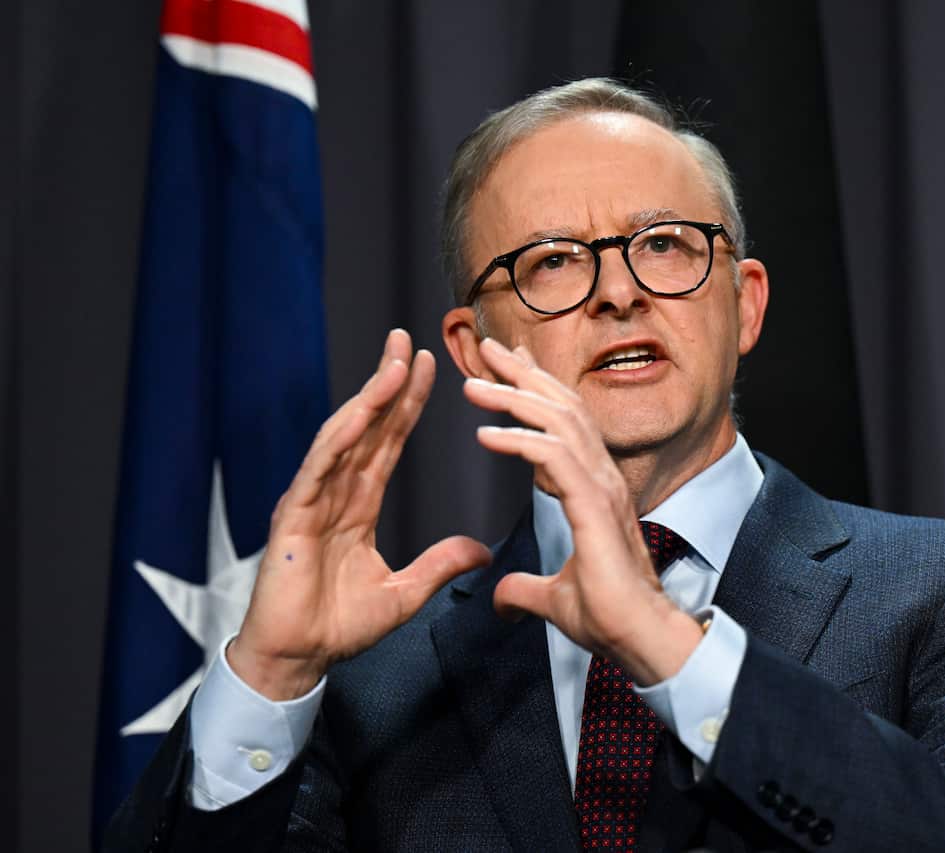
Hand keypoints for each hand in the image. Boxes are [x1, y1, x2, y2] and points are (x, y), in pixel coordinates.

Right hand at [230, 329, 491, 699]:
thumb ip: (438, 566)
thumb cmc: (338, 627)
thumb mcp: (403, 594)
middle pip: (367, 428)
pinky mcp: (294, 517)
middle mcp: (334, 494)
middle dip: (387, 383)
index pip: (387, 443)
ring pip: (344, 438)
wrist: (297, 660)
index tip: (430, 367)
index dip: (407, 405)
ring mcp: (312, 500)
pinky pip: (319, 468)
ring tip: (394, 363)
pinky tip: (362, 411)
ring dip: (370, 398)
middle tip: (407, 339)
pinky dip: (341, 438)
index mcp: (357, 506)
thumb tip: (480, 550)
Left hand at [463, 338, 701, 685]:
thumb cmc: (610, 618)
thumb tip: (502, 598)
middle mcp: (602, 478)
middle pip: (563, 408)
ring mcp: (602, 489)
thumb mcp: (553, 599)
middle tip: (489, 347)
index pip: (566, 424)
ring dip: (514, 399)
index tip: (510, 365)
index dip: (538, 389)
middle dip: (524, 375)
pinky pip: (554, 458)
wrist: (641, 639)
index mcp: (595, 489)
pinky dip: (519, 441)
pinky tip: (486, 435)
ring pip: (559, 423)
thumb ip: (526, 589)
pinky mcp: (595, 506)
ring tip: (474, 385)